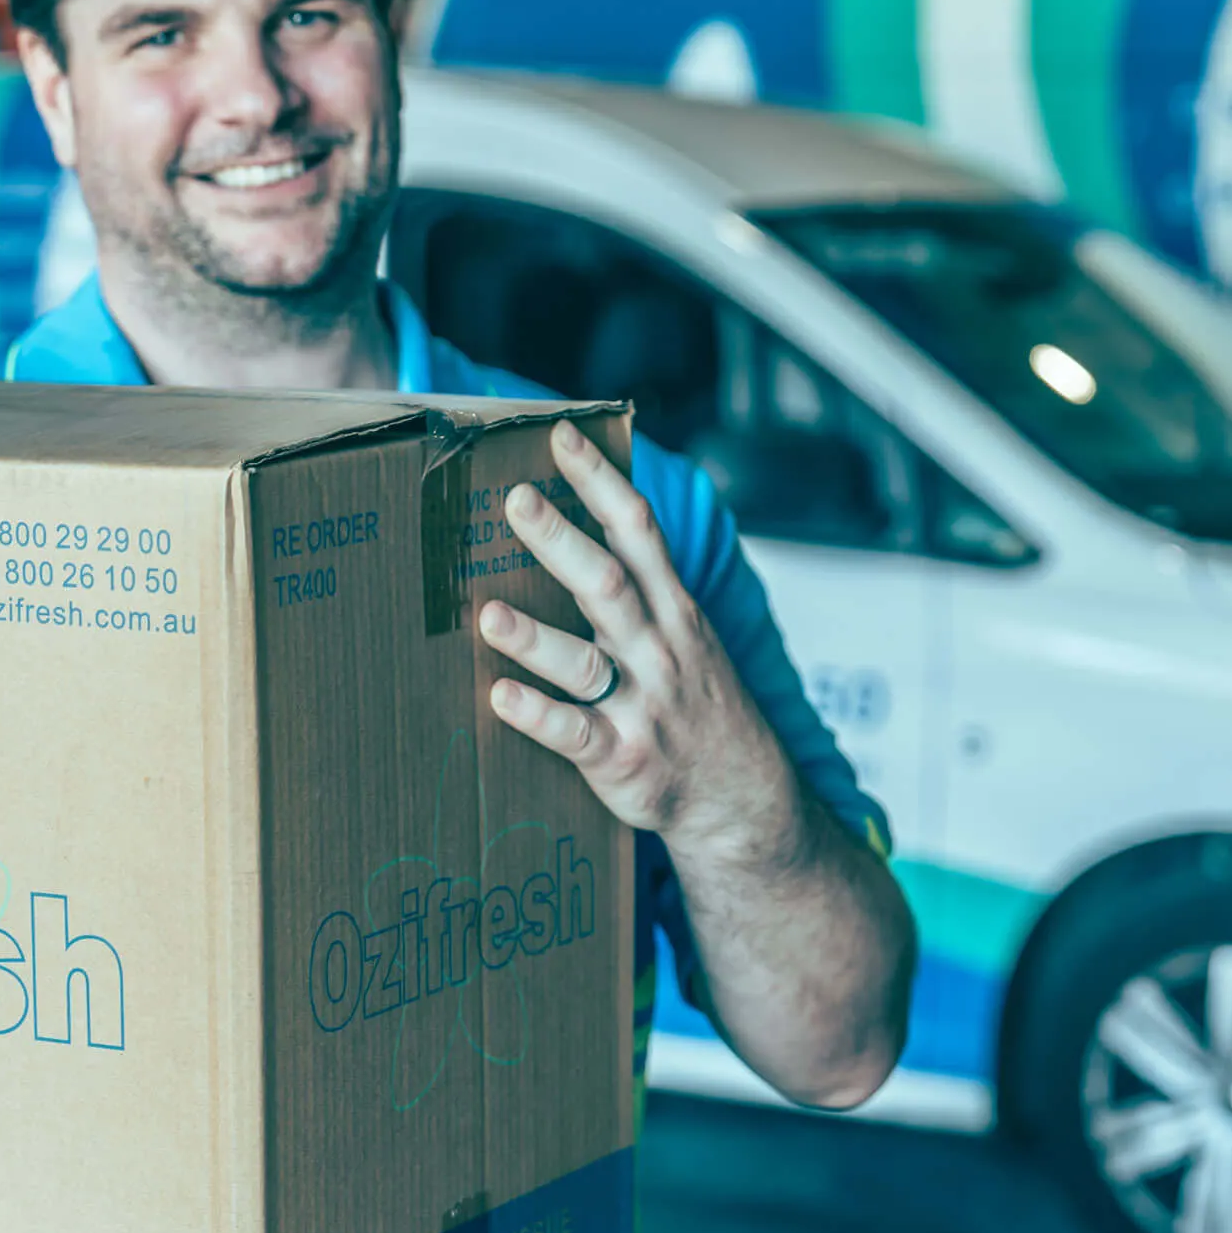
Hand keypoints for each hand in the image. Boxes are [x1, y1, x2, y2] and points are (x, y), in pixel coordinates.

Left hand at [478, 421, 800, 864]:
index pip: (639, 530)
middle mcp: (659, 649)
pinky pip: (576, 734)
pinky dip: (538, 716)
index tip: (561, 435)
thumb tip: (576, 524)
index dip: (601, 481)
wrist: (744, 797)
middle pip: (610, 584)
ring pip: (587, 662)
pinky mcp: (623, 759)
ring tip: (487, 612)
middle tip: (516, 500)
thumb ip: (638, 586)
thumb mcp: (684, 634)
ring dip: (536, 638)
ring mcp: (643, 705)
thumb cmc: (695, 703)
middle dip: (563, 539)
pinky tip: (499, 698)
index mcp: (673, 609)